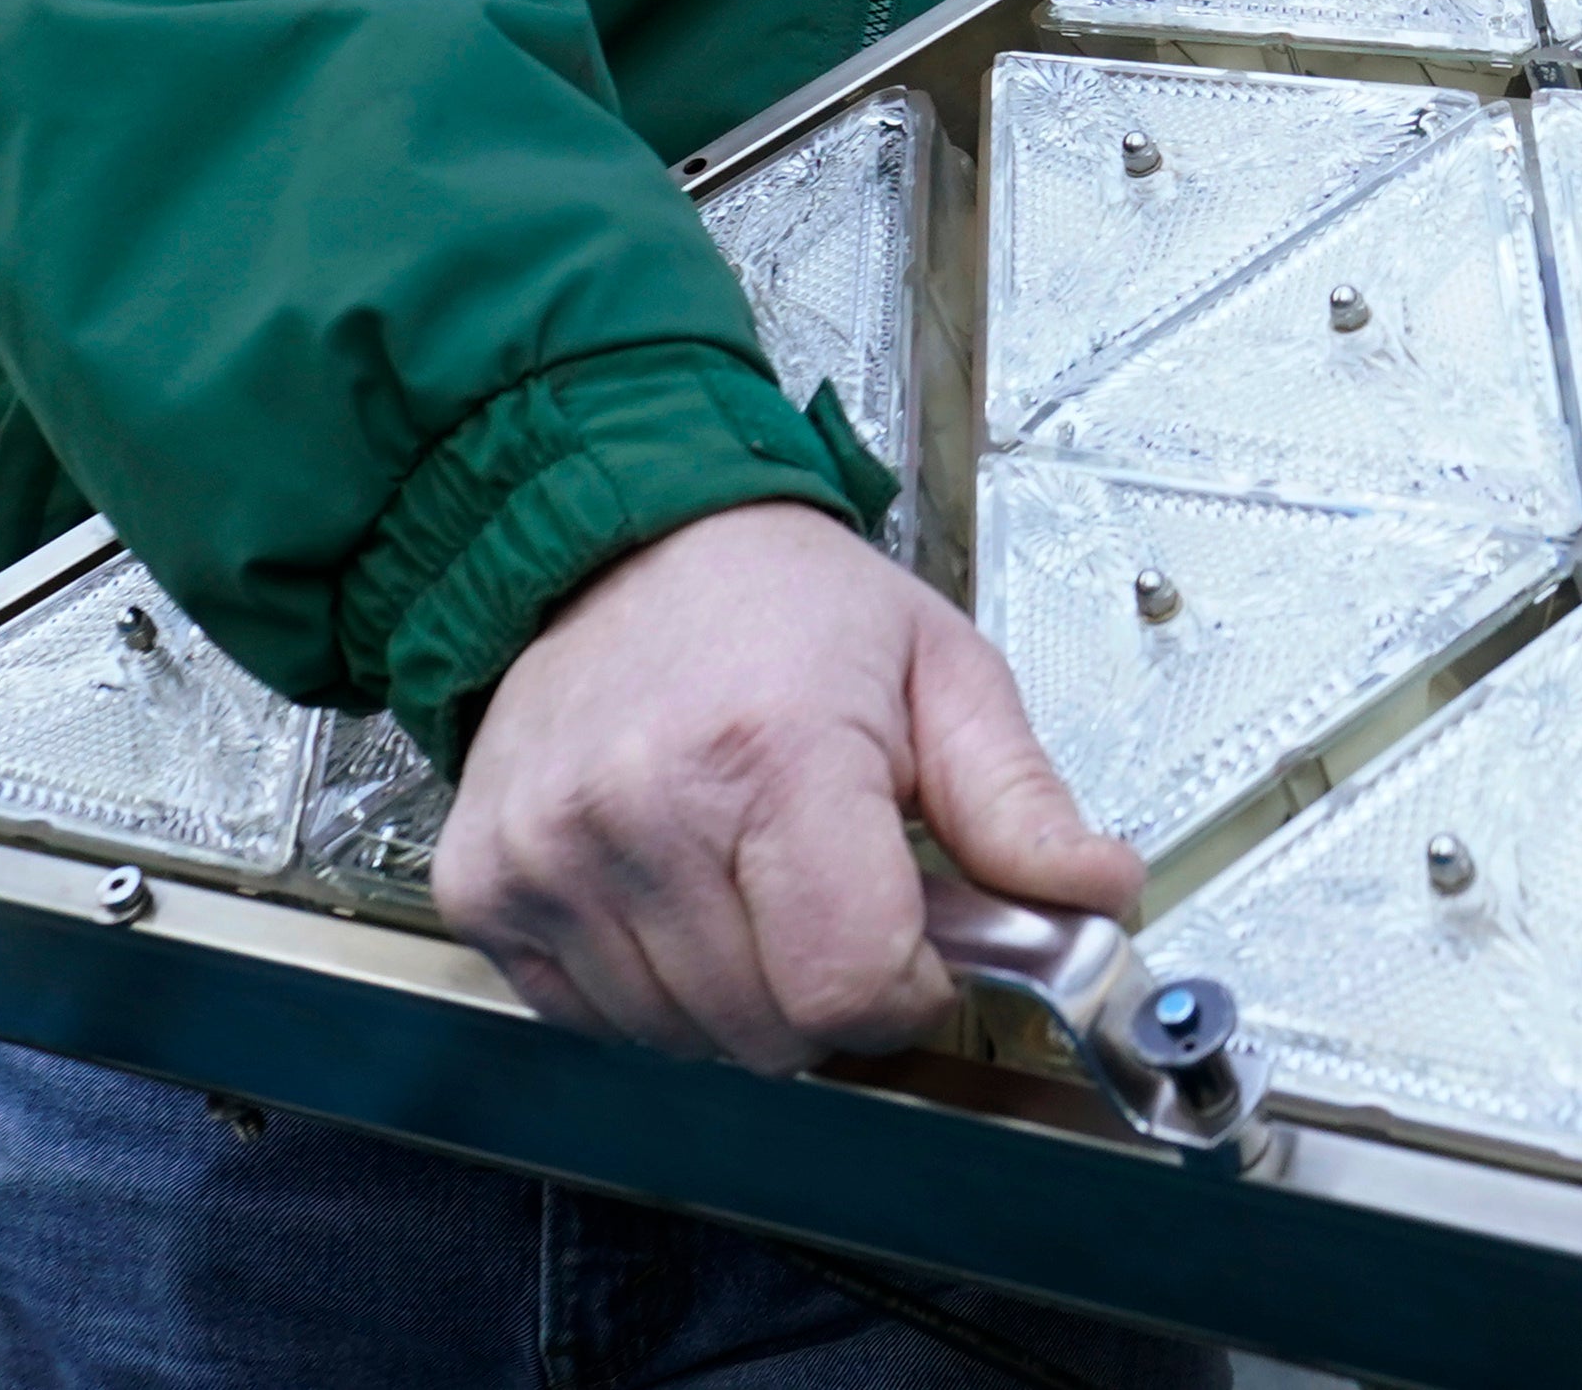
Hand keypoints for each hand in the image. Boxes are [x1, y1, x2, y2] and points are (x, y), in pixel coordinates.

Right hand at [440, 501, 1135, 1070]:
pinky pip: (589, 1019)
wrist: (617, 537)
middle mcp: (642, 810)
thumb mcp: (940, 672)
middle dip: (835, 993)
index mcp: (772, 753)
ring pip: (681, 1043)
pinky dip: (650, 987)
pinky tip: (675, 892)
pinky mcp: (484, 886)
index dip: (911, 991)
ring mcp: (549, 855)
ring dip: (741, 995)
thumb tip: (1097, 897)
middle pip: (770, 1032)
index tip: (923, 946)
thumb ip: (1021, 804)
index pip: (849, 984)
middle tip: (841, 892)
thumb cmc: (783, 604)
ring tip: (753, 877)